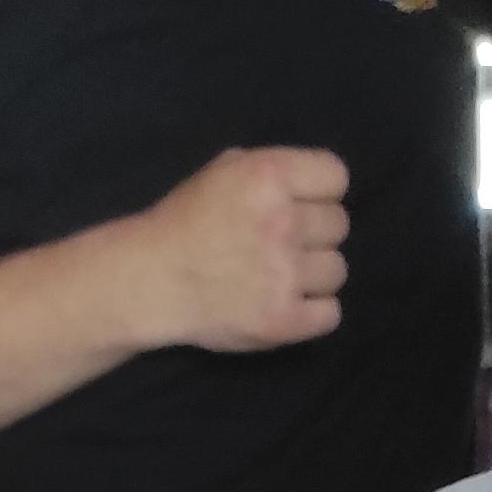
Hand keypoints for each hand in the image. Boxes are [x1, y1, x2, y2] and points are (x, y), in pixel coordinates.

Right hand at [119, 146, 349, 354]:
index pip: (337, 177)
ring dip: (315, 274)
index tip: (301, 204)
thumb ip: (271, 172)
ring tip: (281, 276)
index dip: (321, 191)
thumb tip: (313, 187)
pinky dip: (314, 311)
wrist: (153, 280)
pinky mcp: (285, 320)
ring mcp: (285, 274)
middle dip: (315, 233)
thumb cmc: (187, 221)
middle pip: (339, 225)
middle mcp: (282, 222)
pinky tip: (286, 303)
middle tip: (282, 244)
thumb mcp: (224, 171)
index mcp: (269, 177)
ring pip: (337, 270)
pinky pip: (331, 313)